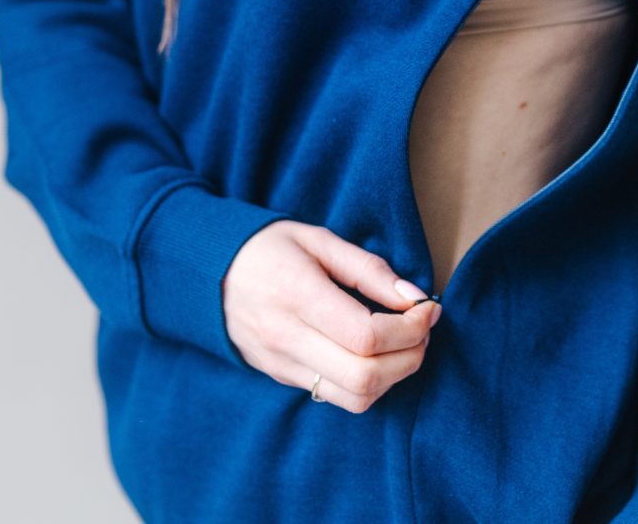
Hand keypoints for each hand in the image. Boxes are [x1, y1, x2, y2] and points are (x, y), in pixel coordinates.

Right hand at [222, 220, 440, 412]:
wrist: (210, 272)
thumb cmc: (270, 248)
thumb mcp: (319, 239)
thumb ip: (368, 269)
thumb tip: (413, 297)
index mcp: (297, 295)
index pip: (366, 336)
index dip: (410, 328)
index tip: (427, 307)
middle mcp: (287, 338)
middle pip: (365, 376)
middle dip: (411, 356)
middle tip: (423, 328)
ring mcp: (282, 364)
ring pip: (353, 398)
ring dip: (394, 376)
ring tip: (406, 342)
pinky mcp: (282, 377)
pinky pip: (335, 396)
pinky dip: (369, 382)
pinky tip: (378, 353)